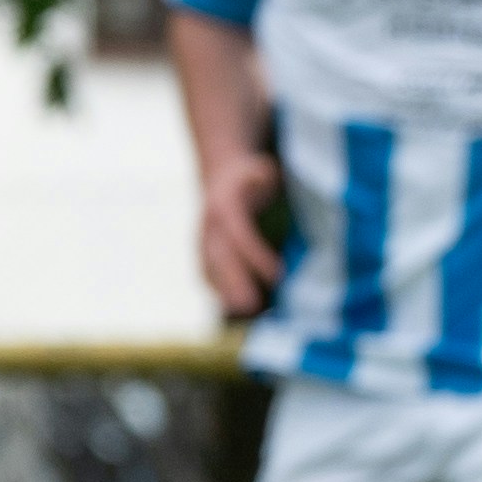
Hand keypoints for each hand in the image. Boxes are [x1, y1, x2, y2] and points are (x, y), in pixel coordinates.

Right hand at [196, 147, 286, 321]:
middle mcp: (209, 226)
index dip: (257, 256)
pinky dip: (220, 291)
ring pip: (210, 270)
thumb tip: (263, 178)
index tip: (279, 275)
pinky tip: (236, 308)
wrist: (222, 175)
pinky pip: (208, 274)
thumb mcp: (259, 167)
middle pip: (221, 259)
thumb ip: (261, 174)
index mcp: (224, 205)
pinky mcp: (203, 252)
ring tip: (245, 313)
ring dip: (225, 293)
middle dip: (235, 283)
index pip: (240, 235)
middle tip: (251, 307)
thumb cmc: (250, 175)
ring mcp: (203, 240)